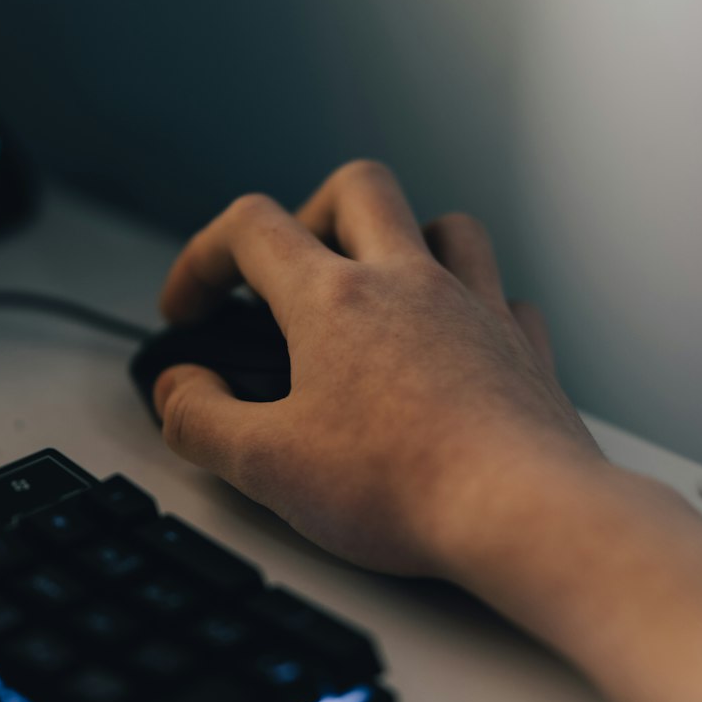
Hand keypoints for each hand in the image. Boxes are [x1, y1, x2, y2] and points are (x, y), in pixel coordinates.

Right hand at [155, 160, 606, 576]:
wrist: (521, 512)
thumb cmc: (402, 487)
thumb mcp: (267, 465)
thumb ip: (201, 419)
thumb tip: (177, 389)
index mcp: (334, 300)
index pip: (250, 228)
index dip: (202, 257)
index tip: (190, 309)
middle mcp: (410, 283)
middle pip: (357, 188)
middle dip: (309, 212)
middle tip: (288, 271)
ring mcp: (476, 308)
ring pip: (446, 225)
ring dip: (405, 239)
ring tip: (378, 290)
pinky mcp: (524, 349)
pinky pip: (503, 295)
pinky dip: (475, 304)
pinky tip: (457, 341)